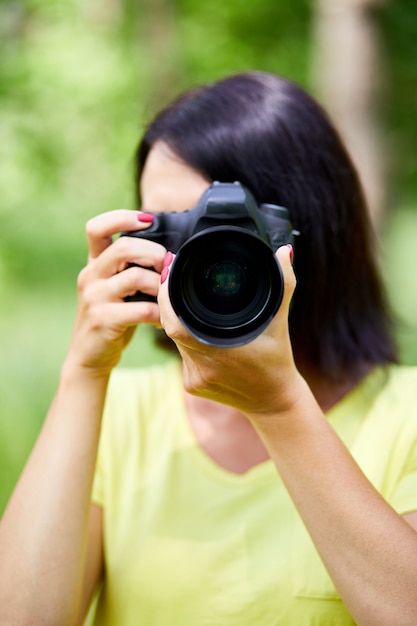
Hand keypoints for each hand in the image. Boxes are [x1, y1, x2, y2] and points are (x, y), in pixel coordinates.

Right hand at [67, 210, 166, 373]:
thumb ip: (132, 269)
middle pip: (123, 248)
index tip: (148, 220)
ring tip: (167, 296)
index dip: (122, 218)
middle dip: (154, 253)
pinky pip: (141, 310)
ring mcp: (94, 298)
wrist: (90, 356)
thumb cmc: (112, 318)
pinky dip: (159, 314)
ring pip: (135, 277)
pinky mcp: (103, 320)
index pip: (97, 227)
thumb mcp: (116, 288)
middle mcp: (90, 276)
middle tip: (167, 266)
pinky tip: (163, 320)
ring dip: (159, 285)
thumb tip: (169, 254)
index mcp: (94, 264)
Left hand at [158, 245, 299, 415]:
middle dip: (171, 303)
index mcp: (220, 351)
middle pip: (171, 327)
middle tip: (174, 279)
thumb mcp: (280, 321)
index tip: (170, 275)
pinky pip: (182, 355)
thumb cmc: (278, 360)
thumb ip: (283, 284)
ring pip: (174, 340)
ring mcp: (194, 379)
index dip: (167, 298)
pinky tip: (201, 333)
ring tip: (191, 304)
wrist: (274, 402)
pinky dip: (186, 340)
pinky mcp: (190, 385)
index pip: (175, 322)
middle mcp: (203, 367)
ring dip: (179, 321)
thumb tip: (285, 252)